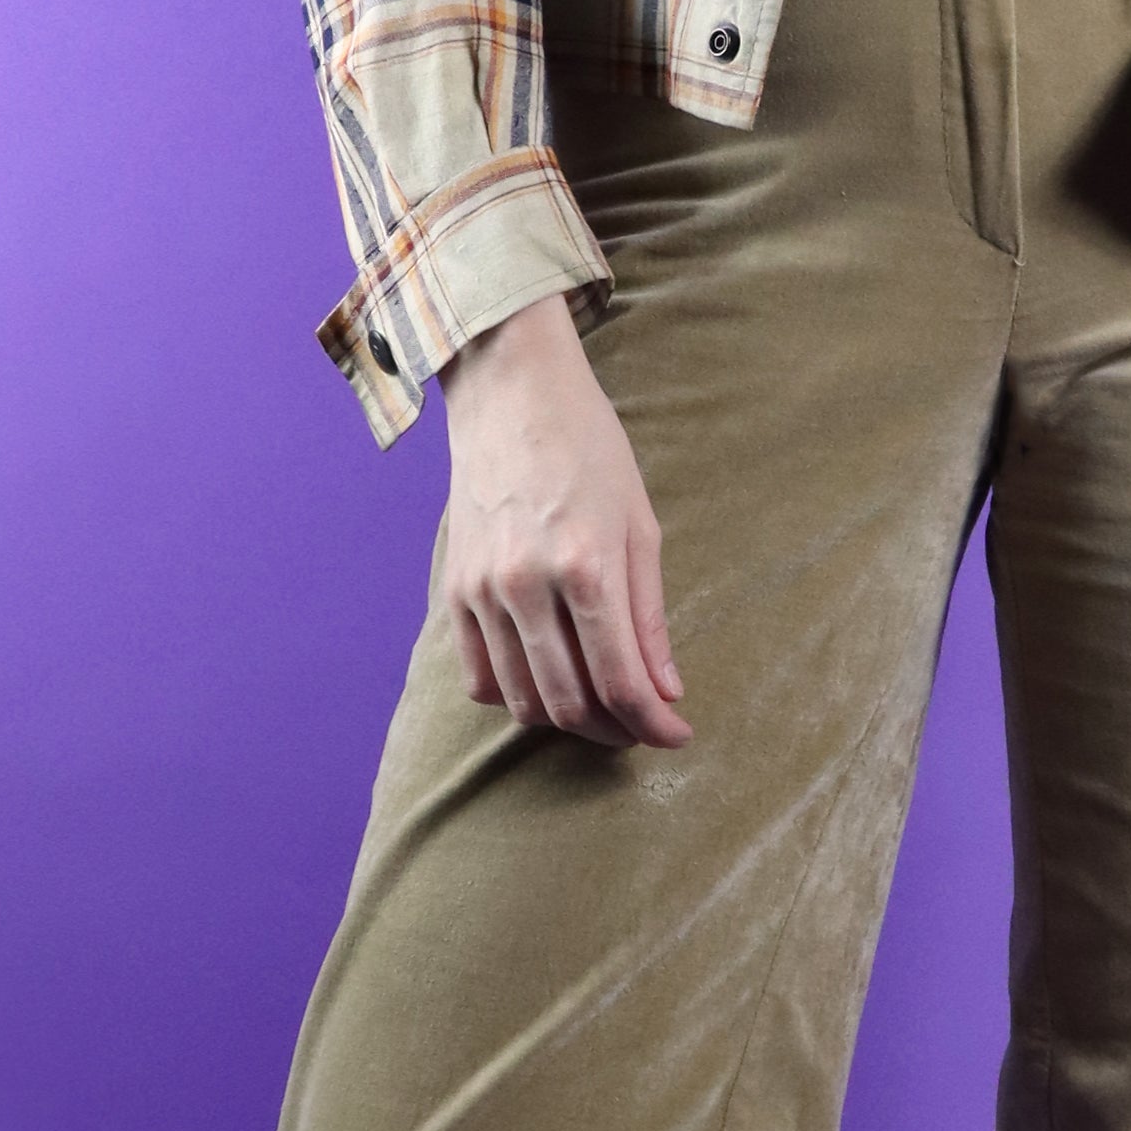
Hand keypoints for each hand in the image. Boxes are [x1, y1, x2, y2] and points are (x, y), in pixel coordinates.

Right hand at [432, 295, 692, 748]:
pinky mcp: (453, 591)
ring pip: (522, 701)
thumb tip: (666, 690)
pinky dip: (517, 696)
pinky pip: (478, 677)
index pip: (621, 682)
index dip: (654, 725)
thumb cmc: (588, 448)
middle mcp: (526, 586)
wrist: (510, 394)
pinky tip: (549, 682)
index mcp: (585, 566)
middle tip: (643, 727)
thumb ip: (650, 616)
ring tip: (602, 710)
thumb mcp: (640, 526)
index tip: (676, 735)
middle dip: (616, 732)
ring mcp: (482, 591)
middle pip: (570, 704)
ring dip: (568, 721)